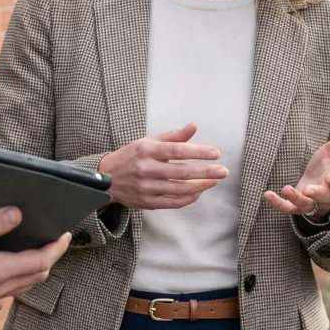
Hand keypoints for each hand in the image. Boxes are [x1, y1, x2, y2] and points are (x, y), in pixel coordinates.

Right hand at [0, 206, 70, 310]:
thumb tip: (18, 214)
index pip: (40, 261)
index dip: (57, 247)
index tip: (64, 234)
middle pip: (36, 276)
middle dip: (50, 258)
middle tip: (53, 239)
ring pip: (23, 286)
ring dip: (35, 269)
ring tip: (37, 249)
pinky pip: (7, 294)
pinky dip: (19, 281)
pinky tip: (13, 268)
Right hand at [97, 123, 228, 209]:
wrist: (106, 178)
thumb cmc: (130, 157)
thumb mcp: (148, 141)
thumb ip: (173, 136)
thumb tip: (194, 126)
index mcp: (147, 150)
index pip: (177, 151)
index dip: (198, 152)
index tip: (216, 153)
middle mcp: (146, 169)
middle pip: (181, 171)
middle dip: (205, 171)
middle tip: (223, 171)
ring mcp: (146, 187)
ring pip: (178, 189)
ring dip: (200, 185)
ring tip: (214, 180)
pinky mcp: (146, 202)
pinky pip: (172, 203)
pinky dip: (187, 199)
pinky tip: (198, 192)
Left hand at [263, 122, 329, 223]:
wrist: (320, 187)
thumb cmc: (327, 168)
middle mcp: (325, 194)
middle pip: (322, 196)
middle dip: (316, 193)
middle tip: (307, 190)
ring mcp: (311, 202)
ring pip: (306, 205)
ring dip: (295, 199)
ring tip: (285, 189)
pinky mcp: (298, 207)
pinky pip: (288, 208)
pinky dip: (278, 204)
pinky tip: (267, 194)